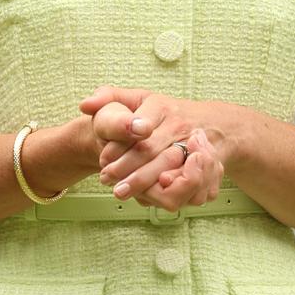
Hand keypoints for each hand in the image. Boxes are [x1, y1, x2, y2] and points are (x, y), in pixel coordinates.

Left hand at [79, 86, 225, 209]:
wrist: (209, 123)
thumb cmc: (162, 114)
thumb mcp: (137, 98)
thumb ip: (109, 97)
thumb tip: (85, 105)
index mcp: (161, 107)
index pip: (139, 128)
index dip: (120, 146)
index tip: (103, 159)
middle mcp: (180, 126)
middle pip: (151, 151)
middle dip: (127, 169)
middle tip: (106, 180)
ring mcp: (196, 146)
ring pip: (171, 171)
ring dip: (146, 185)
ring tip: (123, 191)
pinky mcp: (207, 167)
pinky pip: (190, 186)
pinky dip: (170, 193)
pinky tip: (151, 197)